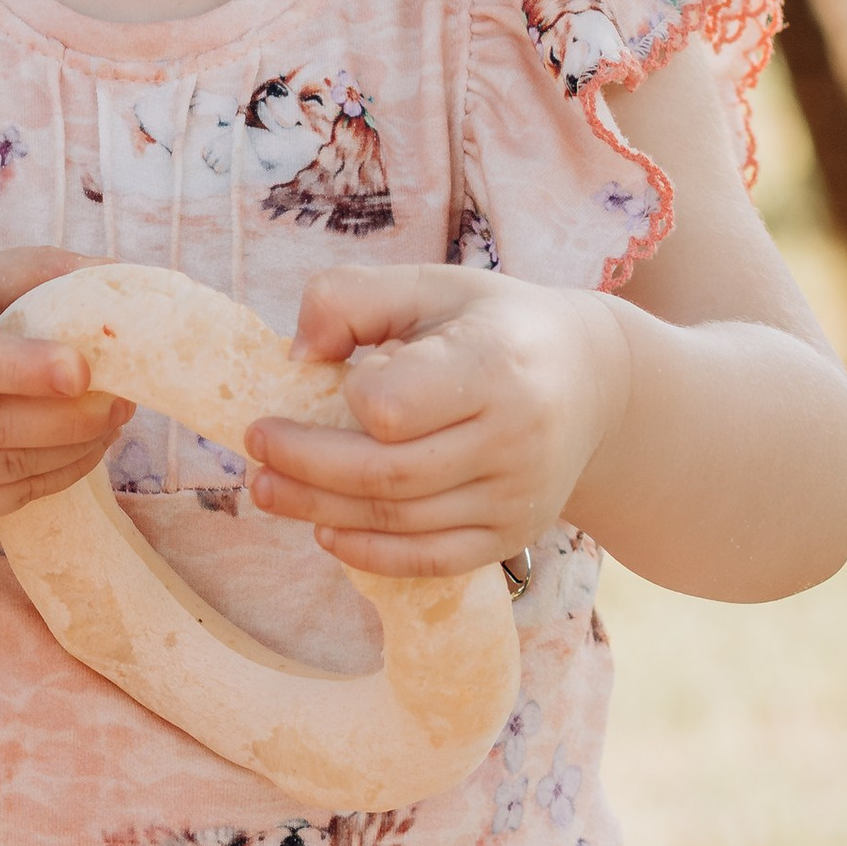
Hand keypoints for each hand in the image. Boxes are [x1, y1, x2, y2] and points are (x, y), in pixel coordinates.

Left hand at [245, 267, 629, 579]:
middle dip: (305, 466)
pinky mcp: (511, 536)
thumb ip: (351, 299)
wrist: (593, 380)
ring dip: (318, 510)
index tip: (321, 378)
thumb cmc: (493, 325)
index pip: (395, 405)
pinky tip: (325, 531)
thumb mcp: (430, 285)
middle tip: (254, 448)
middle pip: (387, 474)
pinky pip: (430, 560)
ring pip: (400, 520)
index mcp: (494, 363)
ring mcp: (516, 496)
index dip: (350, 396)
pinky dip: (369, 553)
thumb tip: (296, 355)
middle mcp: (514, 437)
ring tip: (268, 488)